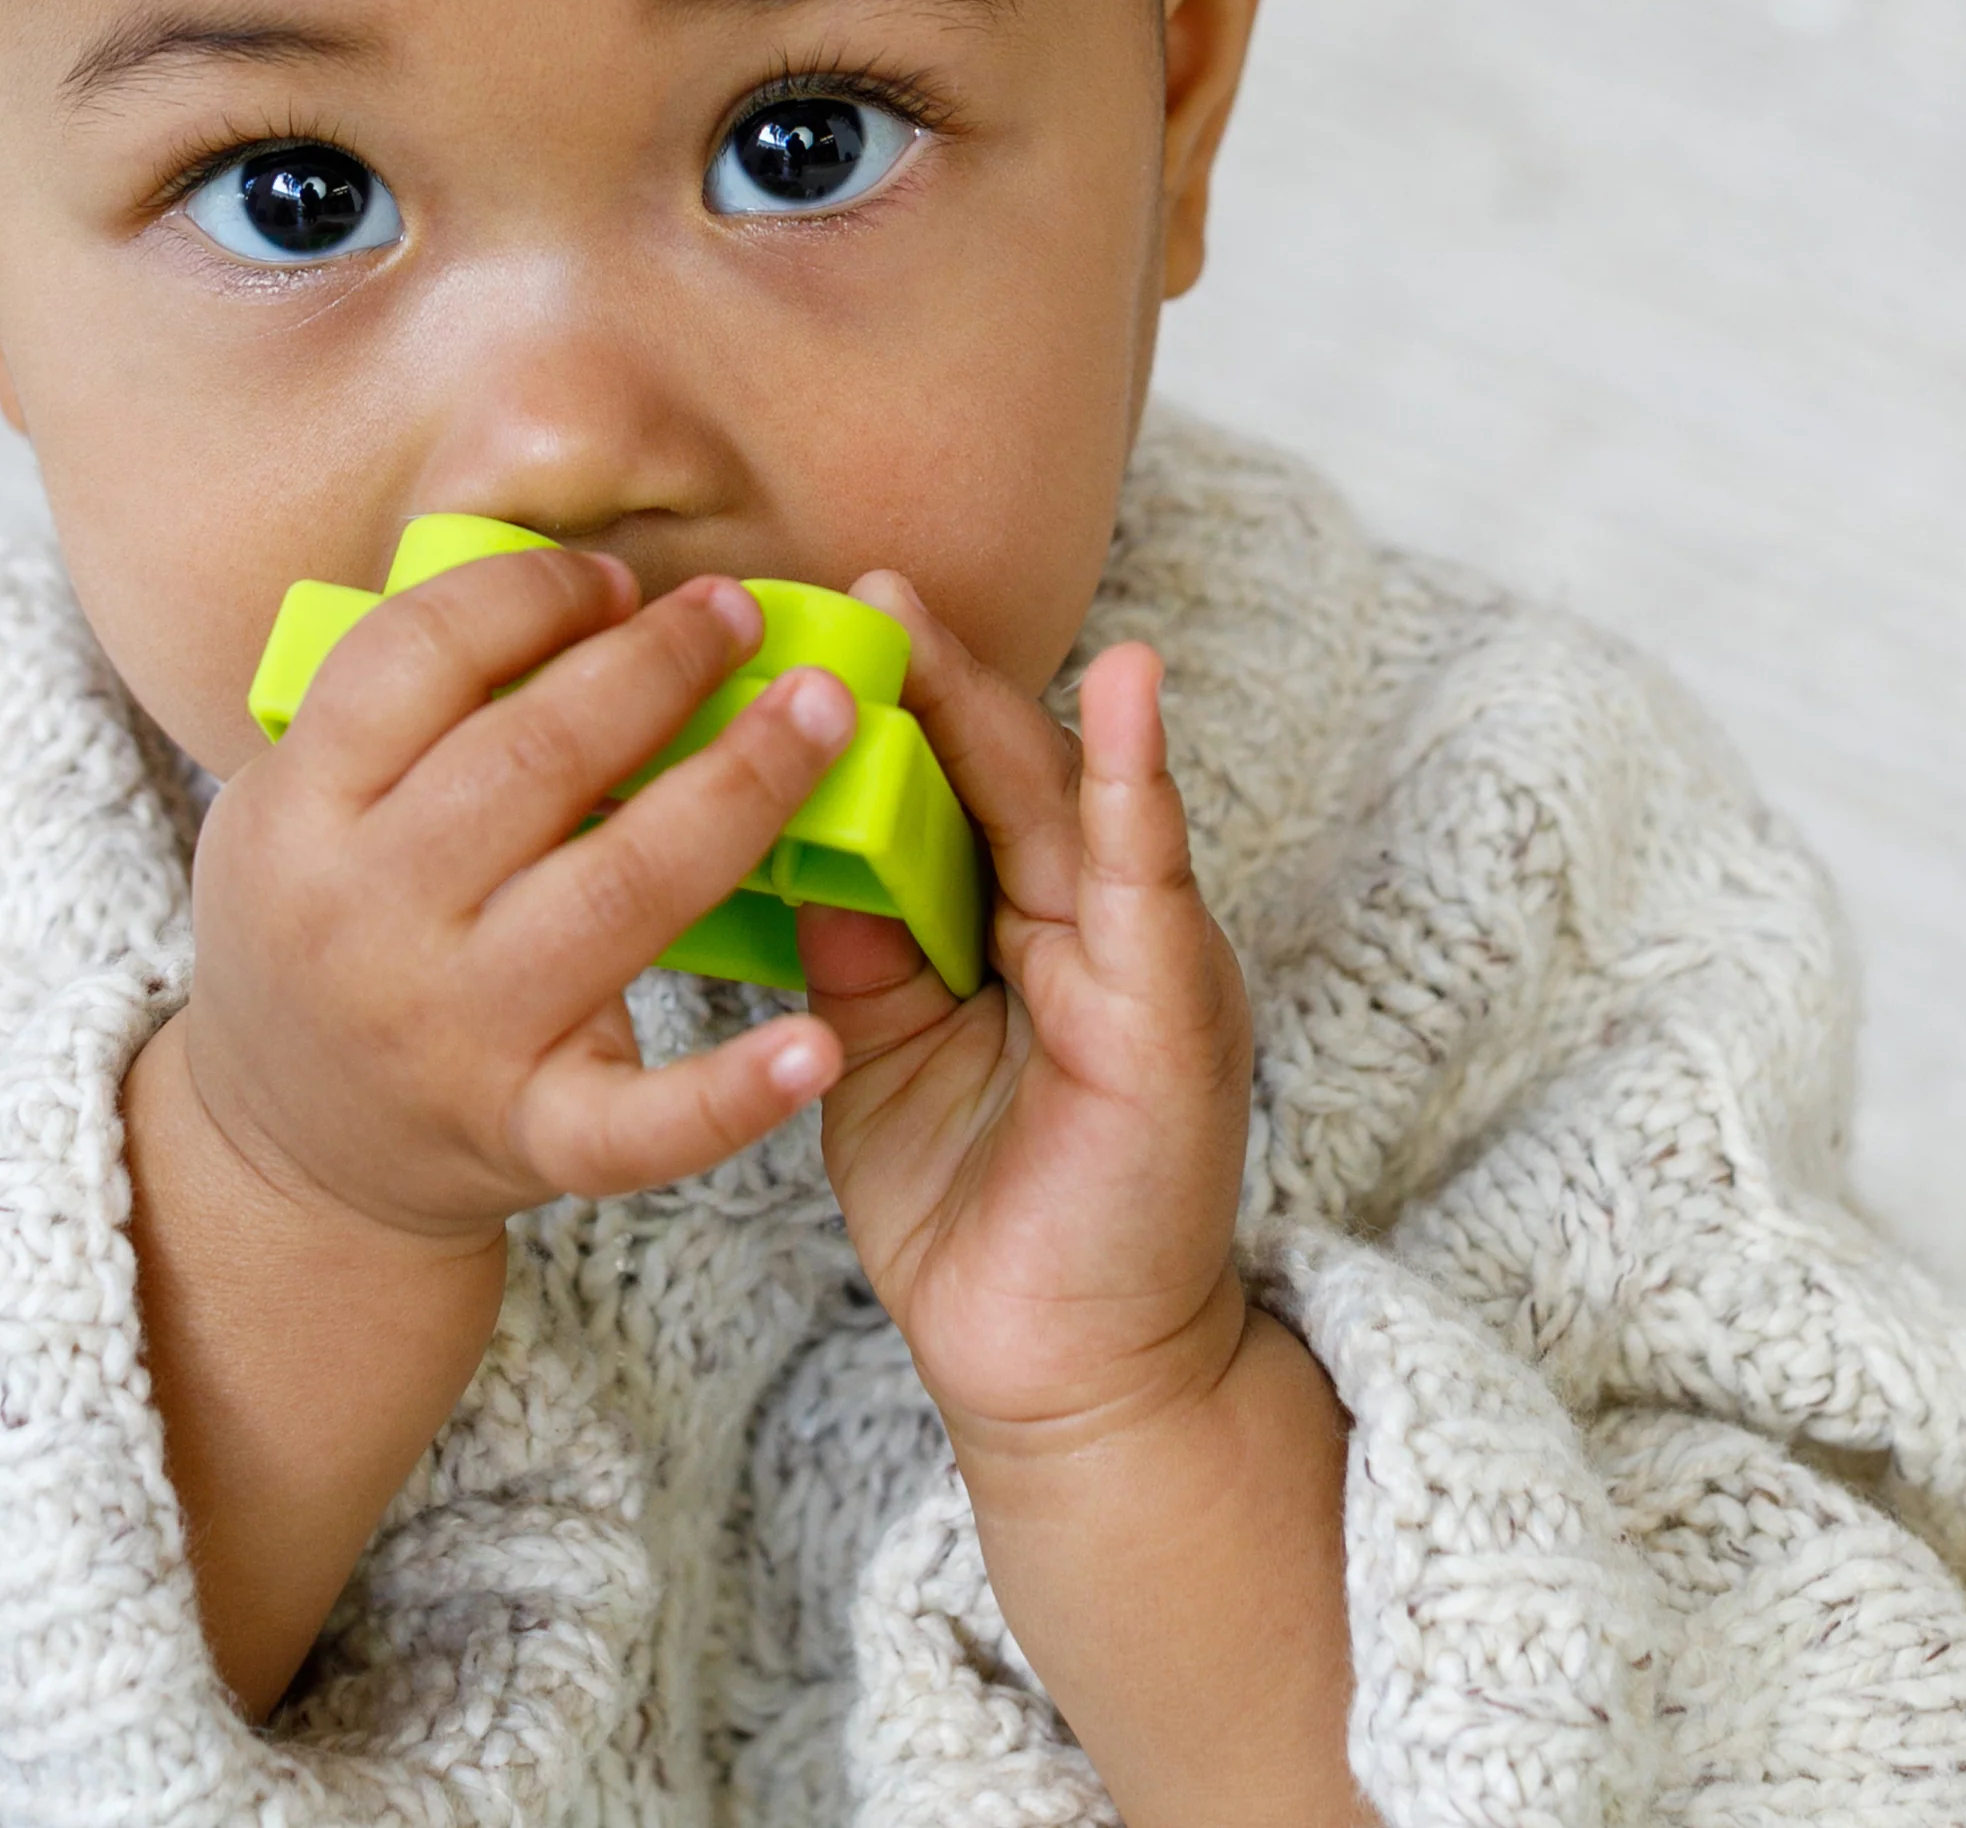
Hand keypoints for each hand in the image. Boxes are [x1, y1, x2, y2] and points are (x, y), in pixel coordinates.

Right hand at [177, 545, 857, 1248]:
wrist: (287, 1152)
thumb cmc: (321, 928)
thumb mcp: (301, 801)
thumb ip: (404, 703)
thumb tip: (582, 589)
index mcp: (301, 810)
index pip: (417, 656)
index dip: (533, 596)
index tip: (618, 582)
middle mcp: (365, 919)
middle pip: (536, 757)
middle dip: (661, 666)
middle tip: (741, 614)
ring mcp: (449, 1034)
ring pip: (619, 892)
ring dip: (742, 788)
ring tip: (823, 713)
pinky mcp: (525, 1138)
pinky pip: (639, 1121)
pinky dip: (734, 1092)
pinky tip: (818, 1046)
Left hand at [803, 580, 1256, 1452]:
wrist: (1062, 1378)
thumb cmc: (975, 1211)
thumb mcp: (884, 1050)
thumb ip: (859, 942)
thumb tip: (792, 825)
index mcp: (1027, 930)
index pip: (961, 793)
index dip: (904, 707)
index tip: (830, 624)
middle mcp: (1093, 927)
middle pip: (1009, 777)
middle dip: (937, 681)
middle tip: (864, 586)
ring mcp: (1143, 964)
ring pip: (1071, 803)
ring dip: (1004, 703)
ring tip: (927, 616)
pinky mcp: (1173, 1014)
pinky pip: (1149, 882)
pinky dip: (1136, 782)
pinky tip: (1128, 694)